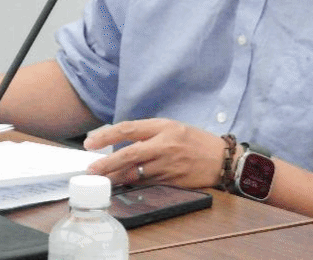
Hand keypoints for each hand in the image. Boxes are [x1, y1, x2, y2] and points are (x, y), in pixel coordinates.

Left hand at [83, 119, 224, 189]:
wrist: (222, 160)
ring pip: (135, 172)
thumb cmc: (195, 141)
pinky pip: (146, 183)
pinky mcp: (172, 181)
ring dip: (115, 177)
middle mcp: (165, 145)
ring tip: (100, 180)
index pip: (129, 129)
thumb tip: (121, 141)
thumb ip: (149, 133)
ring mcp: (168, 165)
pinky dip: (131, 184)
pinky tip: (120, 185)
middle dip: (107, 162)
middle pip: (129, 154)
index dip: (107, 135)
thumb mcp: (173, 127)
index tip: (90, 142)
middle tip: (90, 169)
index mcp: (164, 127)